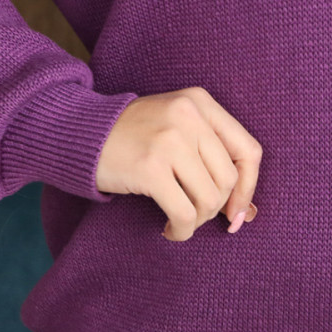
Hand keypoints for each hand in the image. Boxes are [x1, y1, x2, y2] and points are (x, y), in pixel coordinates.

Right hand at [95, 85, 261, 240]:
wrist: (82, 132)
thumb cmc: (136, 135)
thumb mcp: (178, 130)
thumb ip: (213, 160)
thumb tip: (246, 214)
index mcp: (200, 102)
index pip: (249, 151)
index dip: (248, 188)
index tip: (235, 211)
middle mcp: (188, 115)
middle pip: (229, 179)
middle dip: (217, 208)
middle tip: (197, 215)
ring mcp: (169, 140)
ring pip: (209, 199)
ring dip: (197, 220)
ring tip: (180, 220)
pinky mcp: (149, 167)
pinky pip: (184, 213)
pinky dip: (181, 230)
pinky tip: (169, 229)